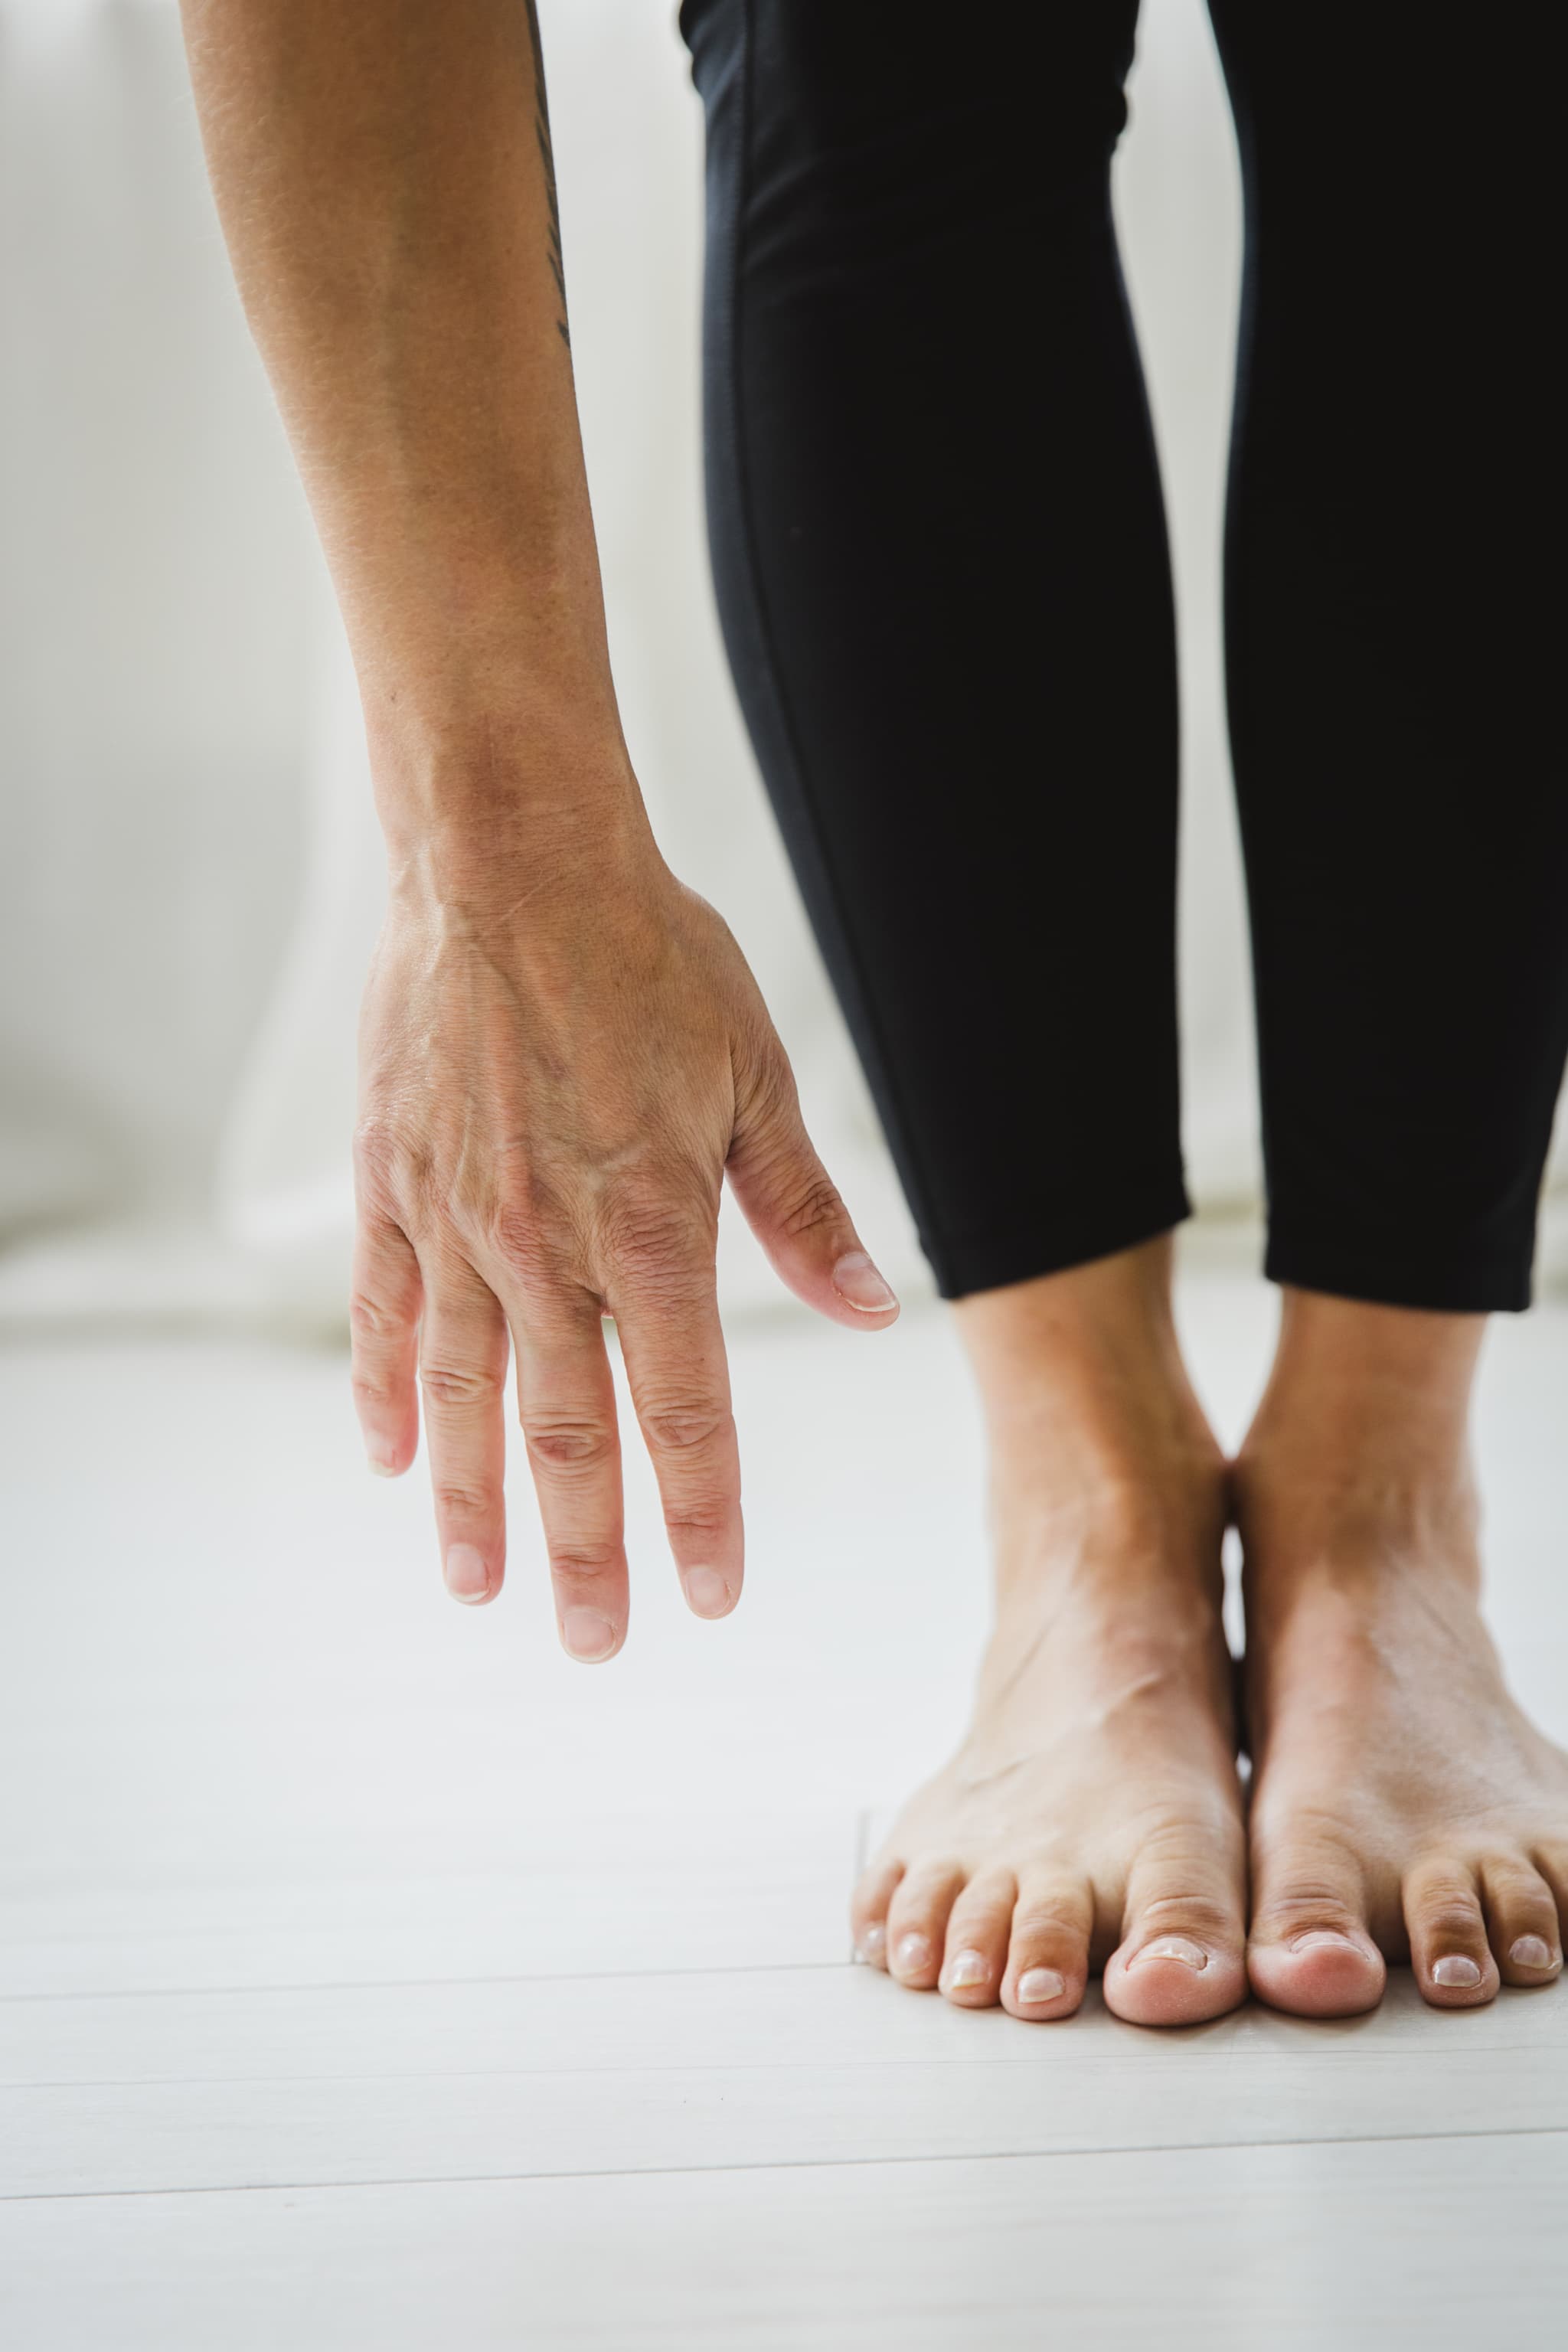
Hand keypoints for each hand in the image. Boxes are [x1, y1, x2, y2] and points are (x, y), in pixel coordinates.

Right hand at [348, 824, 898, 1656]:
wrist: (510, 860)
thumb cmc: (649, 959)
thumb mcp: (756, 1081)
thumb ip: (803, 1213)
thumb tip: (871, 1313)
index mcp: (653, 1232)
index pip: (685, 1413)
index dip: (701, 1514)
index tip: (710, 1595)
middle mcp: (547, 1249)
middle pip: (570, 1435)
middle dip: (586, 1551)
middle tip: (591, 1644)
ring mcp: (455, 1222)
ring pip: (462, 1397)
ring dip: (472, 1503)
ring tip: (477, 1587)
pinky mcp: (390, 1184)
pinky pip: (380, 1312)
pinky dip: (382, 1392)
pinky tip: (385, 1460)